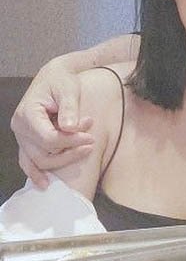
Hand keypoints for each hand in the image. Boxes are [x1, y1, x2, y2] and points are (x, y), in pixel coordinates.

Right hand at [10, 61, 94, 188]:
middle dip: (70, 151)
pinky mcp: (26, 141)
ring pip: (38, 160)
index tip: (90, 137)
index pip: (48, 138)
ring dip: (63, 159)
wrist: (54, 76)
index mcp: (28, 113)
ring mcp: (21, 136)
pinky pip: (28, 161)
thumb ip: (69, 108)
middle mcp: (20, 127)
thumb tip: (70, 128)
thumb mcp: (68, 90)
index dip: (70, 142)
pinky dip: (36, 172)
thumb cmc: (61, 81)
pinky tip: (45, 184)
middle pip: (44, 152)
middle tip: (91, 142)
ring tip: (85, 149)